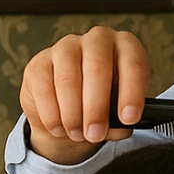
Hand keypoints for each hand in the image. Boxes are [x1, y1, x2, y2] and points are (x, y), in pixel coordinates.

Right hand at [18, 26, 148, 165]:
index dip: (132, 92)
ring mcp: (65, 47)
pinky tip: (60, 128)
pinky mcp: (39, 62)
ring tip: (77, 134)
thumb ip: (122, 119)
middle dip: (96, 107)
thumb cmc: (102, 103)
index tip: (128, 119)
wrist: (68, 107)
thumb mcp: (118, 111)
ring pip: (68, 79)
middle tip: (96, 134)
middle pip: (97, 67)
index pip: (133, 62)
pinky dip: (52, 115)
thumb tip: (122, 128)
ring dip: (73, 114)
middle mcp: (96, 39)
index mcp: (125, 46)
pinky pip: (44, 89)